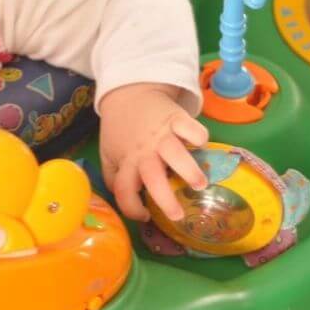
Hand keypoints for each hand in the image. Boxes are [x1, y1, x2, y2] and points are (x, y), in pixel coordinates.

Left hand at [99, 83, 208, 221]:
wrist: (128, 93)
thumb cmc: (120, 129)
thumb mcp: (108, 153)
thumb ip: (113, 176)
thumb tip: (123, 198)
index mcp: (126, 161)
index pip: (123, 190)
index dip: (131, 208)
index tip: (145, 217)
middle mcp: (144, 151)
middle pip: (153, 179)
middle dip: (166, 200)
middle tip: (178, 215)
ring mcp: (162, 135)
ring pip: (176, 155)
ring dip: (190, 171)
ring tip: (201, 184)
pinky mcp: (176, 119)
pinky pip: (192, 129)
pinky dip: (199, 137)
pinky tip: (201, 145)